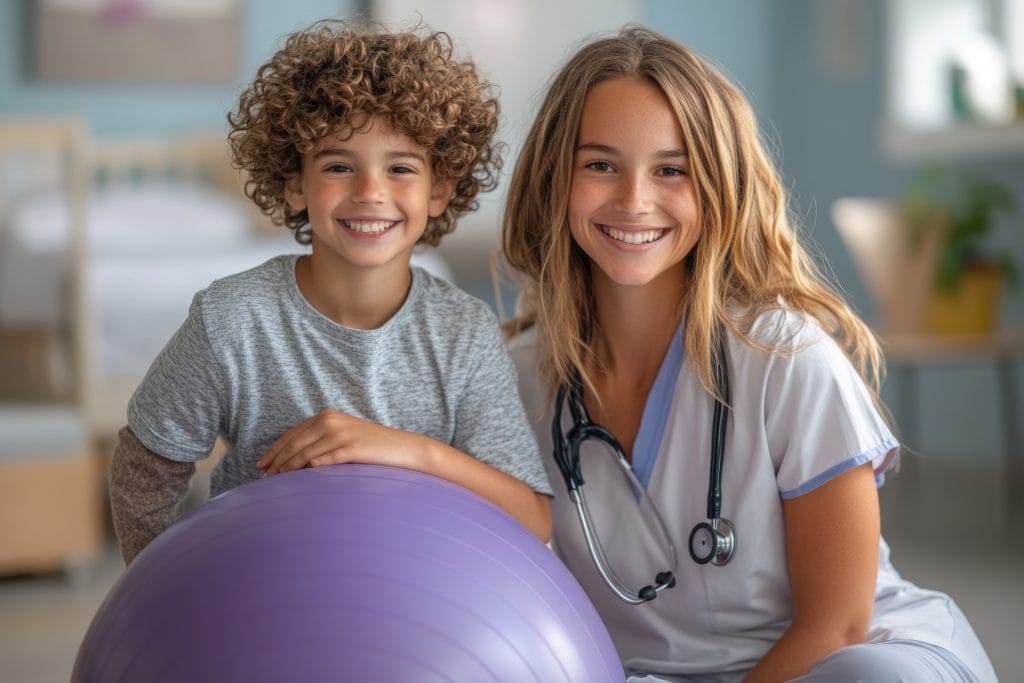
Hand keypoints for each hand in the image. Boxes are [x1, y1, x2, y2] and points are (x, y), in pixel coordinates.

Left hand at [256, 409, 421, 475]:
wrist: (404, 449)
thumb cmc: (372, 448)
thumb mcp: (344, 437)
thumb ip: (321, 440)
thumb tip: (296, 459)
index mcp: (327, 416)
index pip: (291, 434)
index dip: (274, 451)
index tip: (262, 465)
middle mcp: (331, 421)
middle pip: (293, 444)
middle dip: (275, 462)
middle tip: (264, 479)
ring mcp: (341, 434)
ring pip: (303, 454)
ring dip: (286, 470)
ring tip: (275, 484)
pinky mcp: (351, 448)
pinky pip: (322, 461)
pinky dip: (306, 471)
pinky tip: (296, 481)